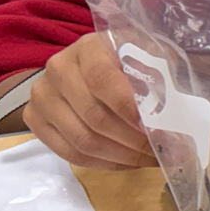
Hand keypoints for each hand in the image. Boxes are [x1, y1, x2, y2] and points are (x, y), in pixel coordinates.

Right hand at [23, 33, 154, 170]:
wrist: (95, 64)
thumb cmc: (132, 60)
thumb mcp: (152, 57)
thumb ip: (163, 77)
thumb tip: (175, 114)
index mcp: (89, 47)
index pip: (102, 80)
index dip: (129, 108)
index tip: (156, 128)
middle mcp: (58, 68)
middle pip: (94, 116)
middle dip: (133, 139)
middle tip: (162, 150)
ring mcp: (42, 95)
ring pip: (81, 139)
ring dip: (122, 155)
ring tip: (150, 158)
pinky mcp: (34, 118)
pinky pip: (69, 152)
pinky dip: (103, 163)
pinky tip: (128, 161)